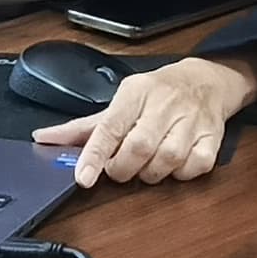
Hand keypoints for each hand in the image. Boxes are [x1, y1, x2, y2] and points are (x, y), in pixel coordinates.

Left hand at [34, 56, 256, 184]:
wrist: (207, 80)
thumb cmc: (157, 93)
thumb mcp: (120, 100)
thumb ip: (83, 127)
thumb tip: (43, 139)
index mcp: (136, 93)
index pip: (110, 126)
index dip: (94, 154)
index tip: (82, 177)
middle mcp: (165, 105)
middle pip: (139, 147)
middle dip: (123, 168)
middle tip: (119, 168)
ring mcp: (192, 121)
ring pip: (167, 161)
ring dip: (151, 173)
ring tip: (146, 164)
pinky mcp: (213, 138)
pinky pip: (194, 168)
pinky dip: (181, 174)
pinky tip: (174, 165)